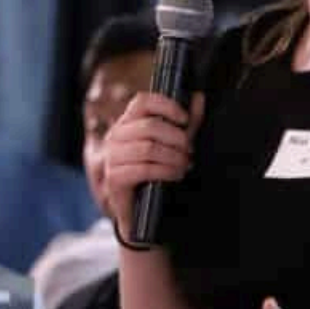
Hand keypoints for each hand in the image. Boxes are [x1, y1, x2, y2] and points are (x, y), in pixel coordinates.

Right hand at [99, 90, 201, 237]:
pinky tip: (175, 174)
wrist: (141, 211)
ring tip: (184, 165)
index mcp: (127, 124)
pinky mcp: (114, 179)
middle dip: (176, 138)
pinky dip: (165, 171)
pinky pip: (143, 169)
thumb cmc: (156, 173)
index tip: (184, 119)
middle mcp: (115, 138)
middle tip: (189, 150)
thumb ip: (185, 122)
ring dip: (173, 157)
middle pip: (149, 126)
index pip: (142, 101)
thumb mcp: (173, 144)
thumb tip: (197, 97)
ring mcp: (112, 159)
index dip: (166, 106)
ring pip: (148, 148)